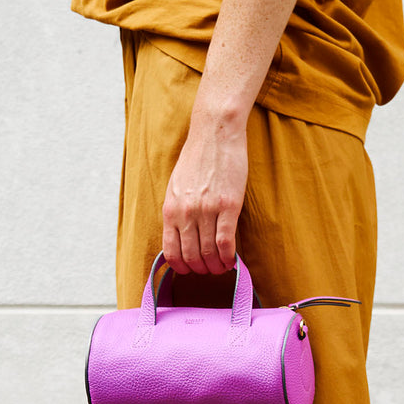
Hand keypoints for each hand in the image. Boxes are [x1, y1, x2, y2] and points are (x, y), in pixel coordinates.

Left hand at [161, 111, 248, 274]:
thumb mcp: (176, 186)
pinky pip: (226, 242)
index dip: (181, 267)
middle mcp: (186, 212)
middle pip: (191, 256)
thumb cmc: (197, 158)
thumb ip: (177, 211)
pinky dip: (228, 256)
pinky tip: (232, 260)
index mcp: (170, 209)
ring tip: (222, 267)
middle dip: (201, 269)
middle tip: (210, 270)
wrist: (214, 133)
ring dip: (216, 266)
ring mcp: (207, 210)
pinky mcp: (228, 206)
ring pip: (209, 252)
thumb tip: (181, 236)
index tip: (190, 270)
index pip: (171, 251)